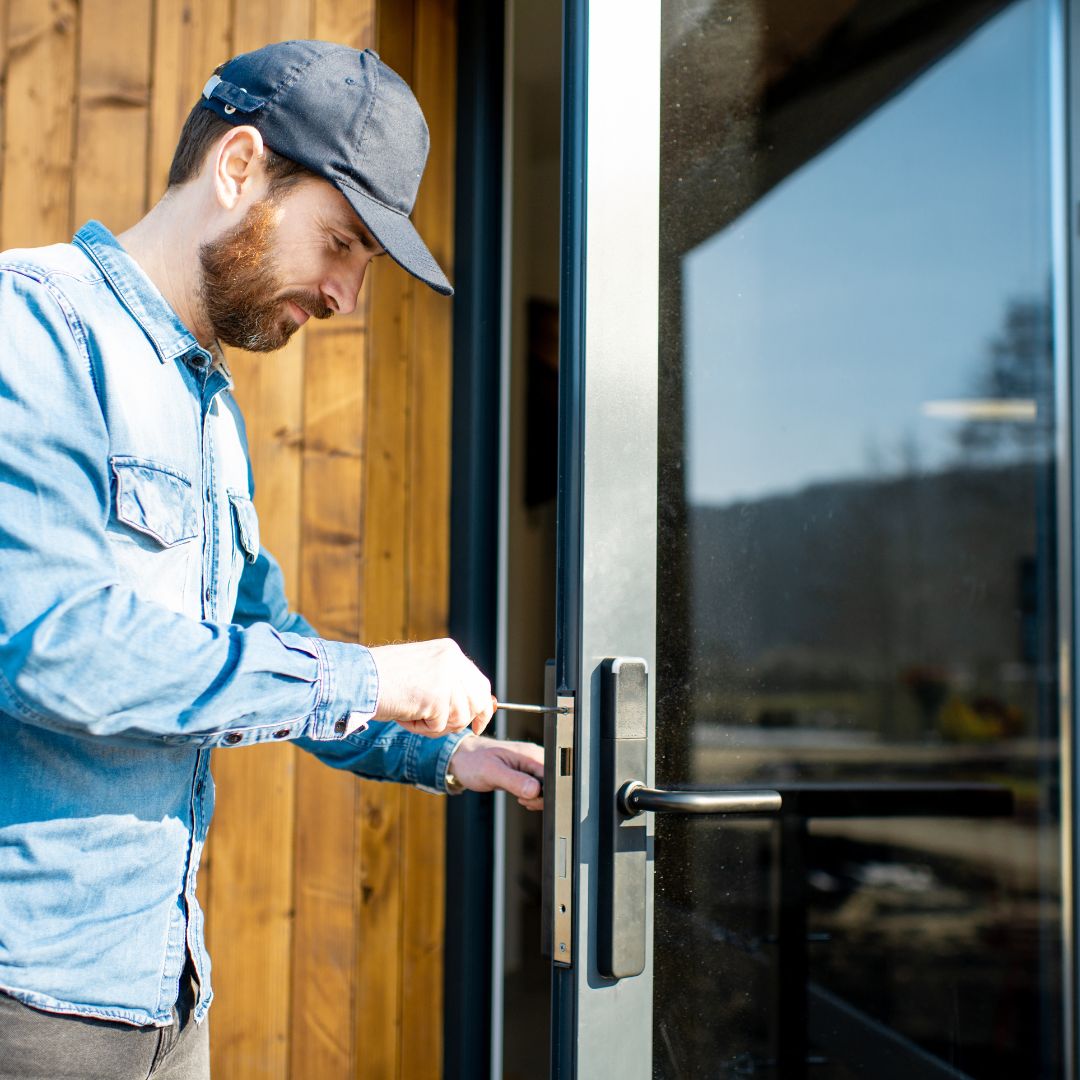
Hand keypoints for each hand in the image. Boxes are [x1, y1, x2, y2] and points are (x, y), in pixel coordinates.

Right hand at [369, 638, 494, 737]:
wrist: (357, 678)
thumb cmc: (383, 679)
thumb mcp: (423, 673)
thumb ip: (448, 684)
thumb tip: (473, 709)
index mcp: (450, 651)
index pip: (480, 683)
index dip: (482, 708)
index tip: (477, 726)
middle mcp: (453, 660)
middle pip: (477, 702)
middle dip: (461, 721)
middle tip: (436, 726)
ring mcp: (446, 677)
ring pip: (459, 718)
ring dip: (434, 725)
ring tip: (411, 713)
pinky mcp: (437, 696)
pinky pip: (439, 726)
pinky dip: (420, 728)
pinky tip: (404, 714)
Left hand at [447, 735, 543, 809]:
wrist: (462, 758)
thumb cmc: (473, 761)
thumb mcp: (492, 772)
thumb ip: (514, 780)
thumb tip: (535, 790)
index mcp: (529, 754)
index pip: (552, 774)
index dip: (545, 791)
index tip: (529, 798)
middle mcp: (533, 757)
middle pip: (552, 781)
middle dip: (540, 796)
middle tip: (521, 798)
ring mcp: (530, 765)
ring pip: (545, 786)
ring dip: (536, 797)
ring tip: (518, 796)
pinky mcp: (525, 772)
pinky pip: (537, 787)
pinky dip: (531, 796)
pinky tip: (520, 796)